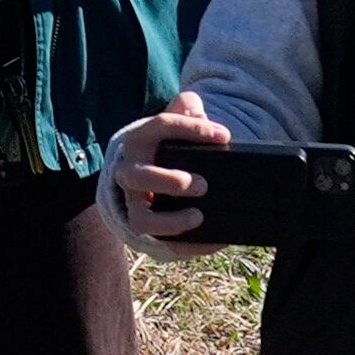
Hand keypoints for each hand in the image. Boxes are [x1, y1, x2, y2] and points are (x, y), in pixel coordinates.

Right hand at [107, 93, 232, 249]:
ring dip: (169, 221)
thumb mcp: (175, 122)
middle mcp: (129, 171)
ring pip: (140, 218)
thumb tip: (197, 111)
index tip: (224, 137)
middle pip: (139, 177)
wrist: (145, 171)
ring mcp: (134, 202)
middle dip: (168, 181)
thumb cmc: (166, 144)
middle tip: (201, 185)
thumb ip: (187, 109)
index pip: (161, 126)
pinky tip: (215, 240)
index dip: (192, 130)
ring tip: (198, 217)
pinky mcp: (145, 225)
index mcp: (139, 139)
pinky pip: (161, 242)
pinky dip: (187, 245)